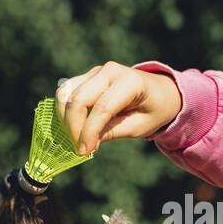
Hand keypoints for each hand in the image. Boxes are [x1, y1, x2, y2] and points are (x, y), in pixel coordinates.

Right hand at [55, 62, 182, 154]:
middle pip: (79, 99)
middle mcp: (110, 71)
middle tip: (79, 149)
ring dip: (64, 118)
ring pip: (66, 93)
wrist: (159, 91)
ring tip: (75, 138)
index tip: (84, 152)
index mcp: (130, 82)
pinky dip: (64, 110)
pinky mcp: (87, 76)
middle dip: (74, 127)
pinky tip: (73, 127)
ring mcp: (96, 72)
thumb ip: (113, 132)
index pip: (102, 107)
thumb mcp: (139, 127)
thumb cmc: (152, 111)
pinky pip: (65, 91)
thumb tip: (85, 143)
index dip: (89, 131)